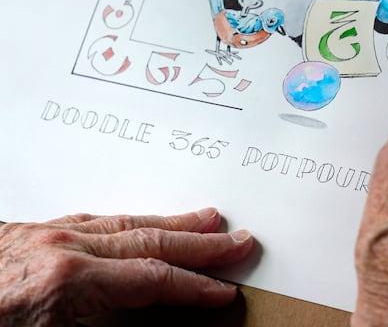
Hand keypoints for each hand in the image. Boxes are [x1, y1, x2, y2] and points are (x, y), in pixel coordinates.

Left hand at [0, 208, 252, 325]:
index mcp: (65, 283)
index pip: (153, 279)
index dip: (195, 287)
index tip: (224, 291)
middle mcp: (60, 248)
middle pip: (150, 241)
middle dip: (200, 243)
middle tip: (236, 240)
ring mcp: (43, 234)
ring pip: (125, 222)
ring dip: (171, 222)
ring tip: (205, 218)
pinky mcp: (27, 231)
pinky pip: (93, 219)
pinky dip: (129, 220)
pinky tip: (141, 221)